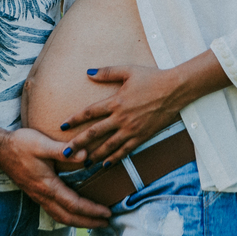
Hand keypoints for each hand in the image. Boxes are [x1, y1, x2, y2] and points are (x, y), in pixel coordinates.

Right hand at [0, 128, 109, 227]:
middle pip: (69, 217)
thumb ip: (63, 150)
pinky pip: (54, 212)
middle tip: (106, 223)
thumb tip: (85, 156)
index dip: (92, 210)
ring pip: (61, 217)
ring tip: (94, 221)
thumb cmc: (21, 145)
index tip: (107, 212)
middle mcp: (43, 196)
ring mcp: (38, 197)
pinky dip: (68, 216)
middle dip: (89, 222)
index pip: (74, 204)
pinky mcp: (35, 194)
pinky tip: (74, 212)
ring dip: (78, 222)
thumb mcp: (42, 144)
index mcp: (47, 186)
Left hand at [61, 65, 182, 167]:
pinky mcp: (141, 136)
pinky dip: (114, 158)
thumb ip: (107, 72)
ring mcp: (132, 129)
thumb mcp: (128, 70)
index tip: (62, 125)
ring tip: (82, 162)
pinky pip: (125, 150)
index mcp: (115, 101)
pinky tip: (105, 165)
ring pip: (108, 146)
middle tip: (65, 153)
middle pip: (95, 133)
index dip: (74, 119)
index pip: (90, 112)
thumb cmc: (151, 77)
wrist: (175, 90)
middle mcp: (121, 118)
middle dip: (78, 144)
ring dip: (94, 155)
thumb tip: (88, 72)